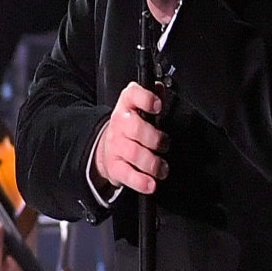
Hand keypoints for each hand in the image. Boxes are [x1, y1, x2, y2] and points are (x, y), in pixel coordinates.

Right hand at [92, 81, 165, 196]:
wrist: (107, 149)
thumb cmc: (130, 128)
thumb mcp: (137, 108)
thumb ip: (151, 97)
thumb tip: (161, 87)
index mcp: (126, 106)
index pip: (132, 95)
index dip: (145, 99)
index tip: (157, 106)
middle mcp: (120, 124)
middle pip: (136, 129)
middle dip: (155, 139)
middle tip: (165, 145)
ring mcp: (116, 147)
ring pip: (135, 154)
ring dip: (153, 164)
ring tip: (162, 168)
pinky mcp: (115, 167)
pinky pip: (128, 175)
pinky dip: (141, 182)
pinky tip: (151, 183)